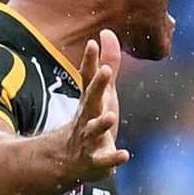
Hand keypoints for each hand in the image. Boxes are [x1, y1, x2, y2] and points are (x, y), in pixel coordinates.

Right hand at [63, 29, 129, 180]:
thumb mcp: (100, 93)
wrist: (69, 162)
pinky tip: (125, 155)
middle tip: (105, 71)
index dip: (91, 61)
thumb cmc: (89, 120)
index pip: (88, 79)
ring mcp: (90, 140)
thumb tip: (106, 33)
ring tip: (111, 116)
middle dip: (97, 86)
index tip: (93, 42)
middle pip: (91, 100)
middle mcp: (88, 118)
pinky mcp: (96, 161)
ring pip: (94, 131)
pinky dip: (113, 158)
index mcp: (90, 102)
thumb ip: (107, 65)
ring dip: (102, 123)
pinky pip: (104, 160)